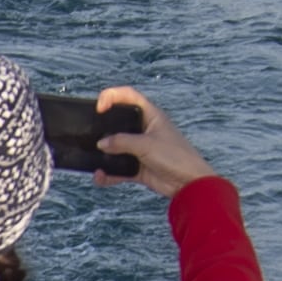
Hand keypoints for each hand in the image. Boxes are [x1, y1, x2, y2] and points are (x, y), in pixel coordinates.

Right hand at [91, 89, 217, 193]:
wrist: (189, 184)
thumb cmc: (177, 158)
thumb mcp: (147, 145)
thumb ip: (122, 142)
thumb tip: (102, 143)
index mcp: (151, 116)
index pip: (129, 96)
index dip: (112, 96)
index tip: (100, 107)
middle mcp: (144, 130)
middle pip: (119, 122)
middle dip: (104, 126)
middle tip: (92, 131)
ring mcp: (141, 149)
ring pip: (117, 147)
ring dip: (104, 153)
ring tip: (95, 157)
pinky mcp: (138, 167)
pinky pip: (118, 168)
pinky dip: (109, 173)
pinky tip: (101, 176)